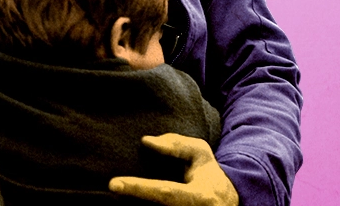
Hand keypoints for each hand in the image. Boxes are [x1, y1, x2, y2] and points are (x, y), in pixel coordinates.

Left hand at [109, 134, 238, 205]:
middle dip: (131, 202)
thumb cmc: (207, 174)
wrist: (227, 203)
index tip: (113, 183)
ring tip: (120, 192)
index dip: (138, 188)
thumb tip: (146, 141)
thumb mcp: (200, 153)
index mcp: (200, 197)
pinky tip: (131, 201)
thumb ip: (176, 144)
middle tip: (112, 187)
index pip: (164, 193)